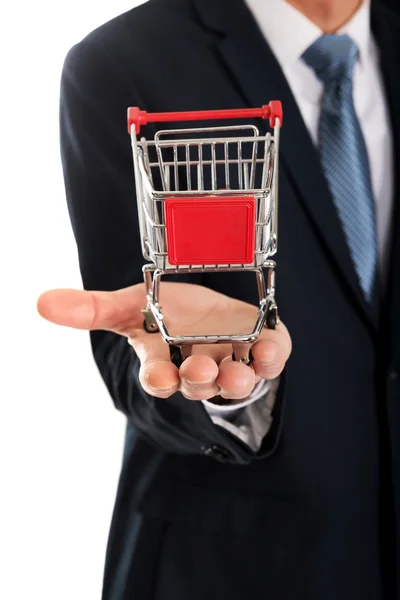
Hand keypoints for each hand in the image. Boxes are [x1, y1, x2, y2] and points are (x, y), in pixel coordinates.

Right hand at [37, 282, 290, 401]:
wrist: (212, 307)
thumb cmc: (169, 312)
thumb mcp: (130, 305)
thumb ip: (92, 309)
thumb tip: (41, 302)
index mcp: (166, 362)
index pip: (159, 379)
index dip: (159, 379)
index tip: (161, 376)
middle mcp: (200, 370)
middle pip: (198, 384)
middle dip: (199, 380)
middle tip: (200, 370)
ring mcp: (234, 362)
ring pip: (236, 382)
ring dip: (236, 381)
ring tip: (237, 374)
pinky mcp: (263, 350)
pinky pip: (271, 360)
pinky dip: (272, 357)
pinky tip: (269, 349)